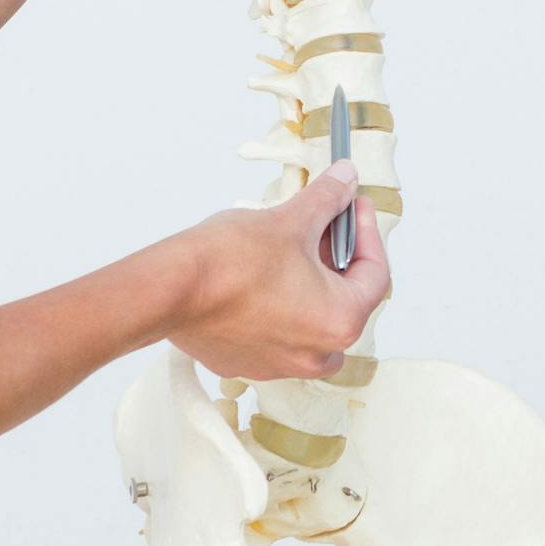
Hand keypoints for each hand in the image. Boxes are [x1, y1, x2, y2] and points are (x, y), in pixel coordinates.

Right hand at [157, 166, 390, 383]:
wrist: (169, 290)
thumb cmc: (231, 262)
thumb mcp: (291, 219)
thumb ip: (328, 199)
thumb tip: (346, 180)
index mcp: (340, 322)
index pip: (375, 274)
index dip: (367, 232)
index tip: (354, 207)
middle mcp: (316, 354)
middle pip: (345, 299)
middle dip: (336, 257)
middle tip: (323, 222)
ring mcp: (279, 365)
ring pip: (311, 319)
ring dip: (308, 284)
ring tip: (290, 247)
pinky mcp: (246, 363)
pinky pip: (277, 332)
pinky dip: (277, 305)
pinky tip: (260, 275)